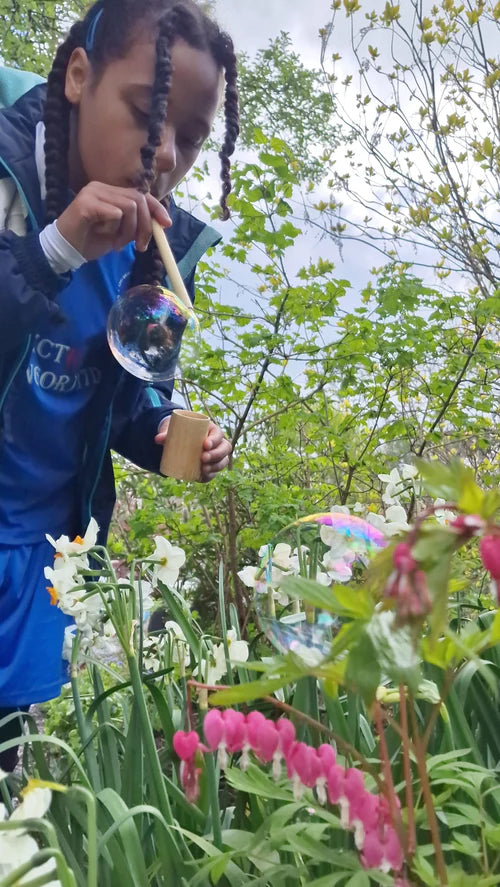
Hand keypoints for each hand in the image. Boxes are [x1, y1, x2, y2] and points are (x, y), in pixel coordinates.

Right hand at [56, 182, 170, 260]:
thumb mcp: (121, 233)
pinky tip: (102, 235)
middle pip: (138, 200)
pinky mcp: (86, 203)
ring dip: (128, 231)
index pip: (140, 194)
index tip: (167, 224)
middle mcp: (102, 187)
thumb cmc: (92, 241)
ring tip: (116, 243)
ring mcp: (93, 192)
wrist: (67, 250)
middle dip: (144, 226)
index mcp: (110, 191)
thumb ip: (136, 224)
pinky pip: (114, 214)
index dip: (156, 208)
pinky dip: (113, 229)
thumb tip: (162, 222)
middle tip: (139, 246)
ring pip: (128, 207)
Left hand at [155, 418, 231, 481]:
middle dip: (216, 454)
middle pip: (224, 448)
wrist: (178, 440)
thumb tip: (157, 439)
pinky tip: (203, 477)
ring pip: (222, 461)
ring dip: (215, 466)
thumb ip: (165, 433)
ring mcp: (216, 455)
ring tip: (203, 469)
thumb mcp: (173, 429)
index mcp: (211, 430)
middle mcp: (217, 443)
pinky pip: (214, 472)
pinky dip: (209, 476)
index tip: (205, 444)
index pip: (218, 434)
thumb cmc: (178, 431)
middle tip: (202, 458)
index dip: (215, 440)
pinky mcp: (210, 466)